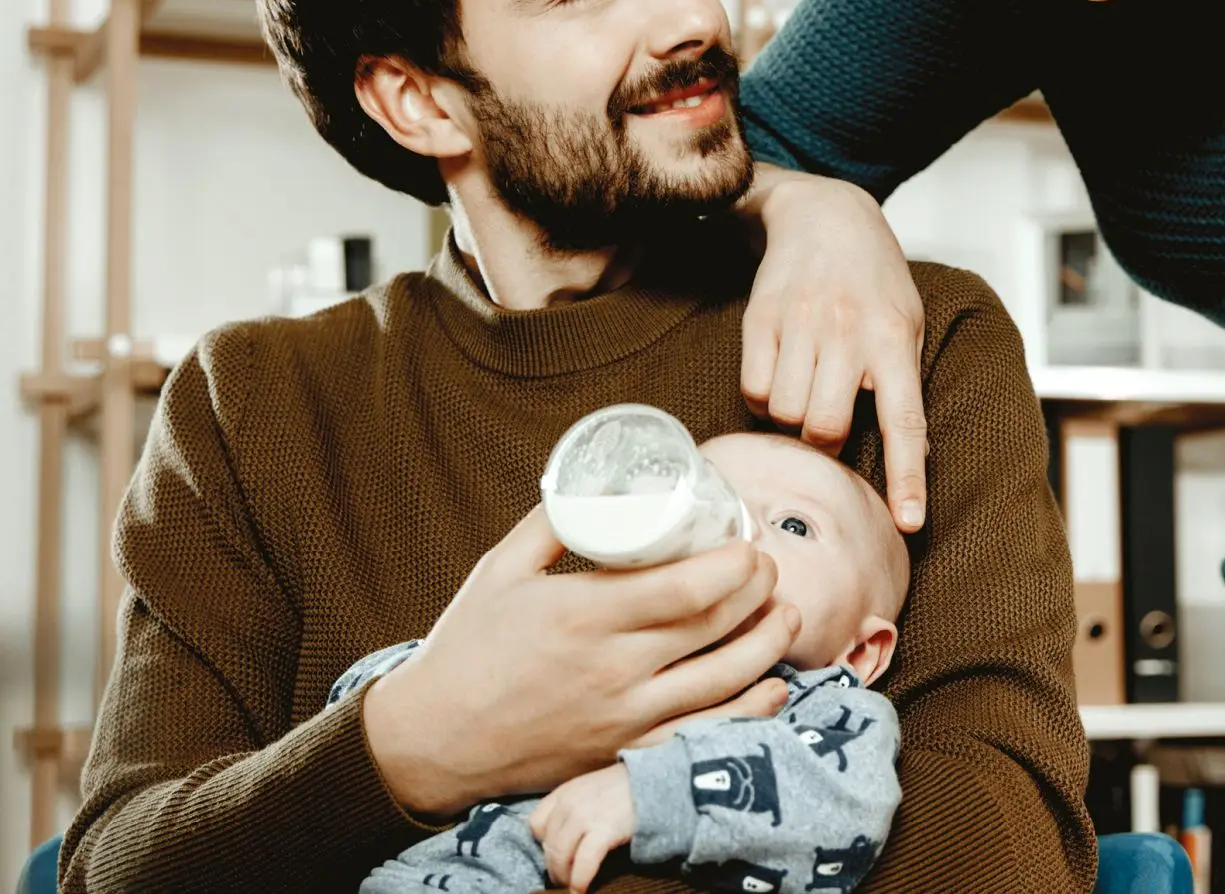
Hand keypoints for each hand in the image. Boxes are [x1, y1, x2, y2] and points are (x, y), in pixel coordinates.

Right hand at [362, 509, 799, 817]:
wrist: (430, 741)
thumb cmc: (466, 647)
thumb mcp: (501, 568)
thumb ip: (555, 521)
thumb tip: (599, 480)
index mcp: (584, 615)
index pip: (687, 588)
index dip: (736, 565)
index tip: (749, 543)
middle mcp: (612, 668)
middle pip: (715, 627)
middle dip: (759, 592)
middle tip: (770, 568)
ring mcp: (622, 716)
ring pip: (722, 681)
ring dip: (767, 644)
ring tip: (787, 614)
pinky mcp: (623, 752)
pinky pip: (701, 734)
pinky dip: (748, 712)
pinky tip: (773, 687)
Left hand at [530, 764, 634, 893]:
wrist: (656, 782)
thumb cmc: (624, 789)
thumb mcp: (591, 789)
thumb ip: (573, 807)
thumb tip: (562, 838)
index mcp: (564, 792)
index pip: (535, 825)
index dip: (543, 843)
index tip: (557, 853)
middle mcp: (569, 803)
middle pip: (548, 846)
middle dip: (554, 867)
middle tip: (563, 879)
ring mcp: (584, 816)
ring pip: (560, 857)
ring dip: (564, 877)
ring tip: (572, 886)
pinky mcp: (604, 831)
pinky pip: (583, 864)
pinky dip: (579, 881)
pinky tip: (581, 890)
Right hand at [739, 166, 928, 530]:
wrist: (825, 214)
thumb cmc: (874, 281)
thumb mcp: (907, 324)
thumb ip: (904, 383)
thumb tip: (909, 457)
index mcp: (894, 339)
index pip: (905, 420)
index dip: (906, 477)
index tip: (908, 522)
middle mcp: (848, 332)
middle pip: (825, 427)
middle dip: (824, 441)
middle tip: (827, 422)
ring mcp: (801, 323)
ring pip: (785, 413)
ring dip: (791, 418)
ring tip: (805, 387)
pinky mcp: (760, 318)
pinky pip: (754, 390)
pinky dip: (764, 397)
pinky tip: (780, 373)